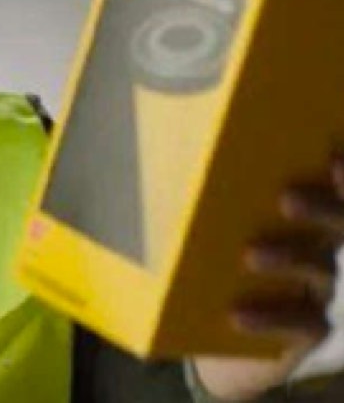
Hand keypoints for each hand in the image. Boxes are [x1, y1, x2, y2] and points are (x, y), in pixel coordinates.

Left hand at [192, 155, 343, 400]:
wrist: (206, 329)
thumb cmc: (199, 260)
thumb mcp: (191, 225)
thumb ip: (187, 193)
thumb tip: (155, 152)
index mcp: (297, 212)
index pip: (329, 187)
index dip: (339, 174)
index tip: (331, 156)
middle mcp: (316, 245)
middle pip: (335, 221)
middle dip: (318, 207)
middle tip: (286, 198)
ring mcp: (315, 288)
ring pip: (319, 268)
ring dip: (287, 258)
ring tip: (251, 256)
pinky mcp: (307, 328)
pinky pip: (303, 323)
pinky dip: (271, 319)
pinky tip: (237, 316)